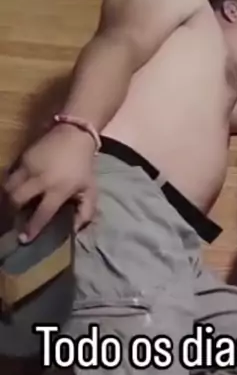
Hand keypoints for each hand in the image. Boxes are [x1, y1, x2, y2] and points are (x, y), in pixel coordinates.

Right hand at [2, 125, 96, 240]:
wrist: (74, 135)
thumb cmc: (83, 167)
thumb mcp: (90, 191)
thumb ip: (85, 213)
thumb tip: (75, 231)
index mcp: (59, 189)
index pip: (42, 213)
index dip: (32, 228)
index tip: (24, 240)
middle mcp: (40, 178)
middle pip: (16, 198)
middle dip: (11, 212)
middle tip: (12, 222)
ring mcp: (29, 166)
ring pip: (8, 186)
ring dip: (7, 199)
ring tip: (9, 208)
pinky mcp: (22, 157)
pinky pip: (9, 174)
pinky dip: (8, 185)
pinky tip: (11, 192)